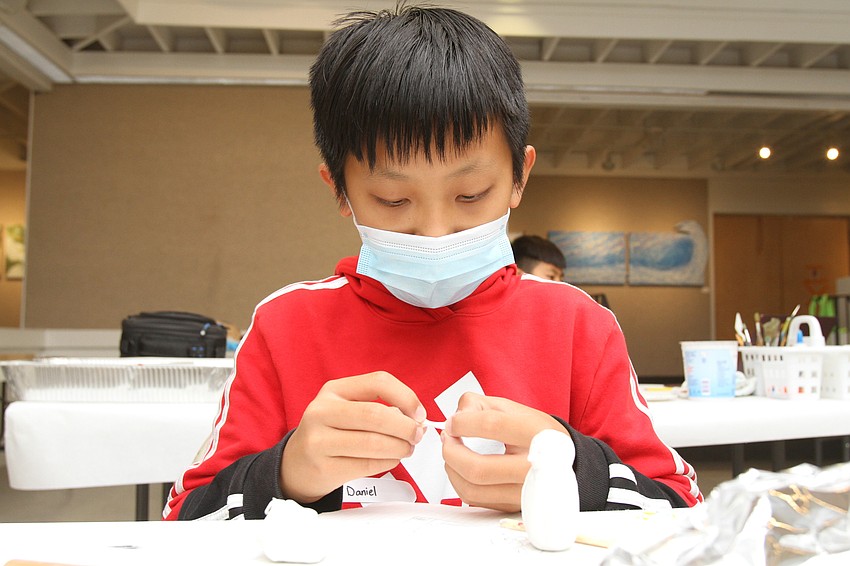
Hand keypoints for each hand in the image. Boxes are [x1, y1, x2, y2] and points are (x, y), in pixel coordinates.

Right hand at [281, 371, 425, 502]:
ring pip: (373, 442)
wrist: (296, 465)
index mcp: (333, 390)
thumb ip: (378, 406)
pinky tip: (392, 459)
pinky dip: (388, 462)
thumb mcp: (346, 408)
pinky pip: (367, 465)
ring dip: (400, 447)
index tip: (419, 413)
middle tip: (417, 435)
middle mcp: (322, 411)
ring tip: (406, 449)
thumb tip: (415, 417)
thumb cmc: (330, 434)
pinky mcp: (324, 468)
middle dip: (405, 427)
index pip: (378, 382)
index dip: (406, 397)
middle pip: (376, 414)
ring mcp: (319, 440)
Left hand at [441, 392, 567, 511]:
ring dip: (452, 468)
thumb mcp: (514, 409)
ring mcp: (524, 492)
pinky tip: (461, 467)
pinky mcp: (513, 506)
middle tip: (448, 438)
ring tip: (453, 452)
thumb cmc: (537, 434)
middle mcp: (534, 468)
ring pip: (472, 489)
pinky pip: (474, 499)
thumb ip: (479, 405)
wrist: (567, 463)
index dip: (462, 422)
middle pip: (478, 468)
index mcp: (537, 435)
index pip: (491, 426)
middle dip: (451, 450)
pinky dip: (460, 481)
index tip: (453, 422)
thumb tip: (454, 418)